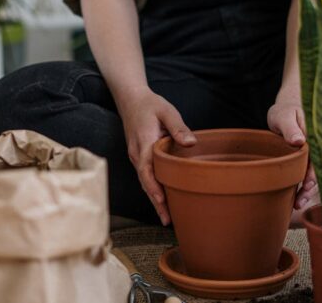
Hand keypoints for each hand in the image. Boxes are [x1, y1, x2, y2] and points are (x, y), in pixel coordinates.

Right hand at [118, 88, 196, 225]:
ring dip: (154, 199)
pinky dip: (152, 190)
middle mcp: (137, 154)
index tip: (162, 202)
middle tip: (168, 220)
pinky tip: (162, 200)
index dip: (154, 188)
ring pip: (145, 182)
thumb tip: (191, 143)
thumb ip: (178, 127)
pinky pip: (145, 177)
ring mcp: (136, 157)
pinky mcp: (139, 157)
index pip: (147, 171)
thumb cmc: (150, 105)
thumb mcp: (167, 111)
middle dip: (155, 203)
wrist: (130, 99)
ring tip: (167, 217)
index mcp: (144, 144)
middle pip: (145, 183)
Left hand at [267, 98, 317, 210]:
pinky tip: (297, 199)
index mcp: (316, 137)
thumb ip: (290, 128)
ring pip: (313, 175)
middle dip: (311, 186)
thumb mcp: (284, 116)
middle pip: (318, 169)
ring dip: (307, 190)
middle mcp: (318, 148)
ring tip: (298, 204)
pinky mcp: (306, 161)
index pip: (319, 157)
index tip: (308, 184)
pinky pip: (307, 174)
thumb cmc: (285, 111)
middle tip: (301, 200)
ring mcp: (313, 155)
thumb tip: (299, 141)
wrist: (285, 110)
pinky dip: (302, 186)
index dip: (314, 172)